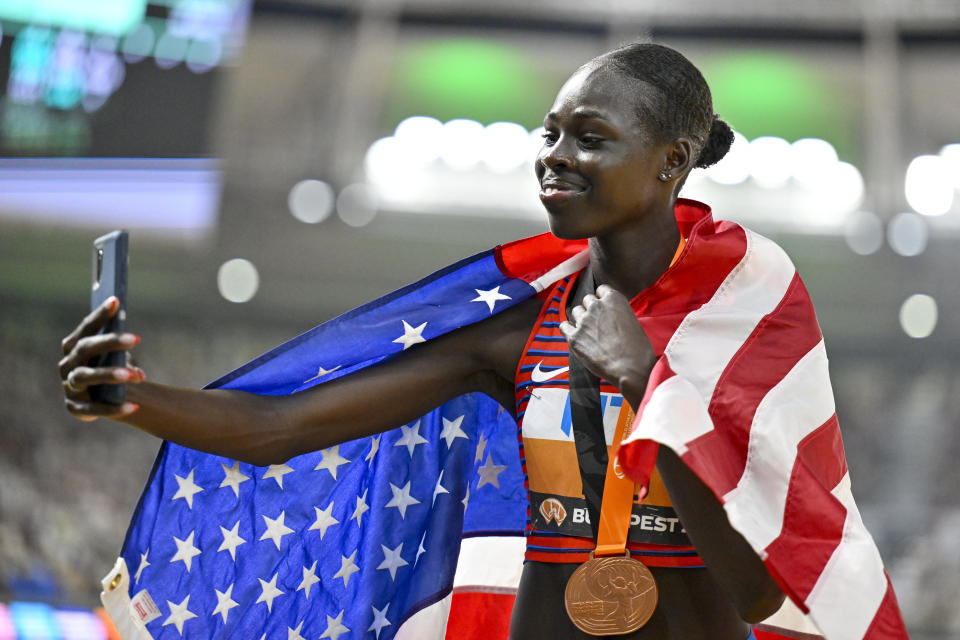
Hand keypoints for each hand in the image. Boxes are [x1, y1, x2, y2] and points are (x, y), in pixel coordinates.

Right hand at [59, 296, 143, 419]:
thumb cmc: (113, 368)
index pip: (86, 328)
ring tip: (132, 375)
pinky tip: (134, 407)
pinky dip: (113, 408)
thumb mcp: (118, 357)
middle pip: (85, 349)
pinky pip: (94, 408)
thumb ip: (124, 351)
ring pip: (85, 377)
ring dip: (108, 374)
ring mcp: (69, 387)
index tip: (116, 301)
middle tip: (136, 338)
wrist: (110, 398)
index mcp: (75, 347)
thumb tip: (134, 351)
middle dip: (109, 342)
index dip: (100, 315)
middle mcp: (68, 365)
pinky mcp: (75, 408)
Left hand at [559, 284, 655, 403]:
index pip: (601, 290)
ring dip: (580, 319)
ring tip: (588, 331)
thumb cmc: (637, 349)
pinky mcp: (574, 337)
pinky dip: (567, 329)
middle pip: (587, 300)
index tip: (603, 307)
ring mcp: (583, 321)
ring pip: (576, 312)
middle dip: (591, 309)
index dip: (601, 299)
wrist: (630, 368)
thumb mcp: (632, 321)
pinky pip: (564, 327)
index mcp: (614, 299)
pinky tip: (572, 334)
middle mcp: (596, 306)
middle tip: (596, 322)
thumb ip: (617, 313)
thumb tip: (610, 317)